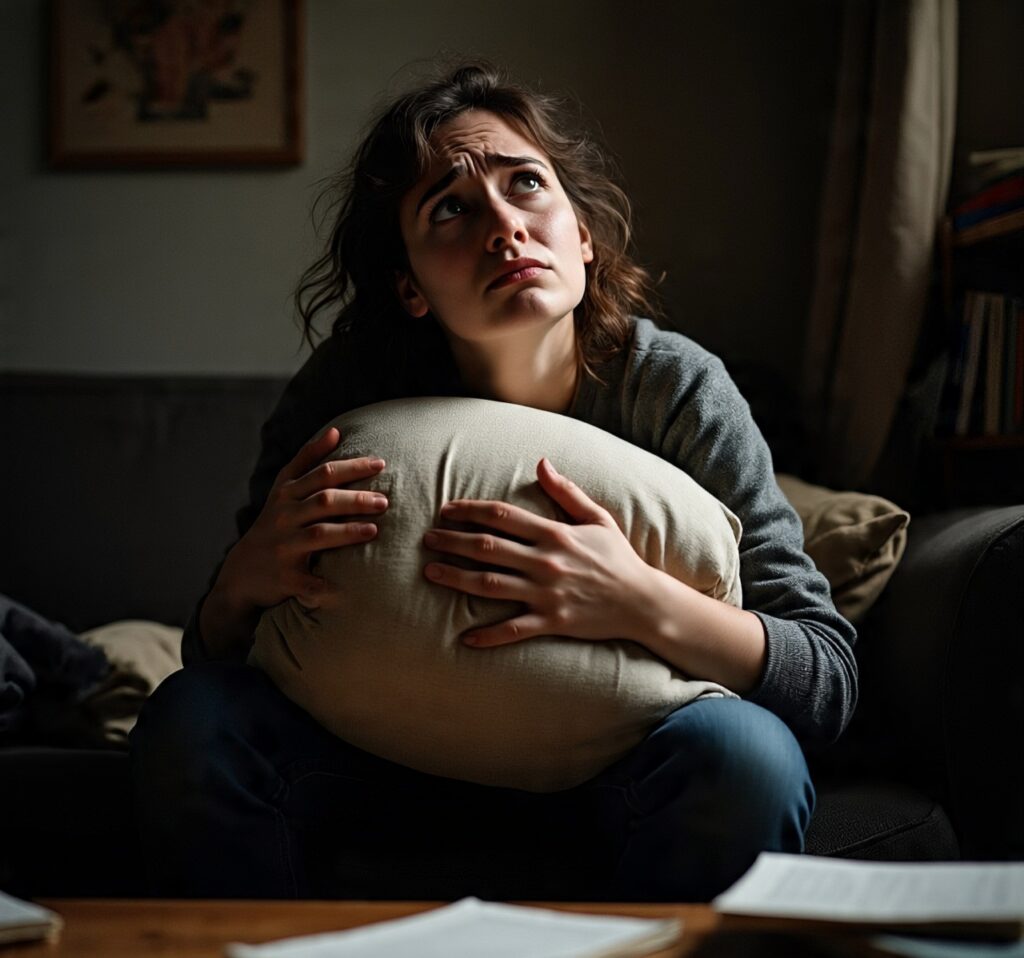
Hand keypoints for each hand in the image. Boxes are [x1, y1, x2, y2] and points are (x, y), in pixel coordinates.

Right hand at [214, 427, 387, 614]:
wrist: (241, 573)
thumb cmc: (274, 525)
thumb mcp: (283, 490)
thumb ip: (308, 460)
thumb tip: (337, 430)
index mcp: (286, 494)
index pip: (322, 474)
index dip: (352, 467)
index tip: (380, 464)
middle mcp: (283, 516)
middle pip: (323, 501)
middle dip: (356, 499)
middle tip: (384, 501)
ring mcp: (283, 546)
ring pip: (318, 535)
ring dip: (347, 532)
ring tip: (374, 530)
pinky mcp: (284, 576)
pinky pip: (307, 581)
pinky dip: (323, 585)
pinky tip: (343, 587)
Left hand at [422, 458, 654, 647]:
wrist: (643, 602)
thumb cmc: (619, 558)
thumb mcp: (597, 519)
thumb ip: (566, 492)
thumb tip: (542, 463)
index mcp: (554, 533)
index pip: (502, 516)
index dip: (470, 510)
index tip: (447, 510)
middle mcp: (546, 561)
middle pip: (487, 548)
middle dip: (452, 542)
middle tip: (427, 539)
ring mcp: (547, 593)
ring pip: (490, 585)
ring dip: (456, 578)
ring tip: (431, 573)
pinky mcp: (552, 621)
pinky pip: (513, 629)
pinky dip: (488, 635)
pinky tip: (465, 637)